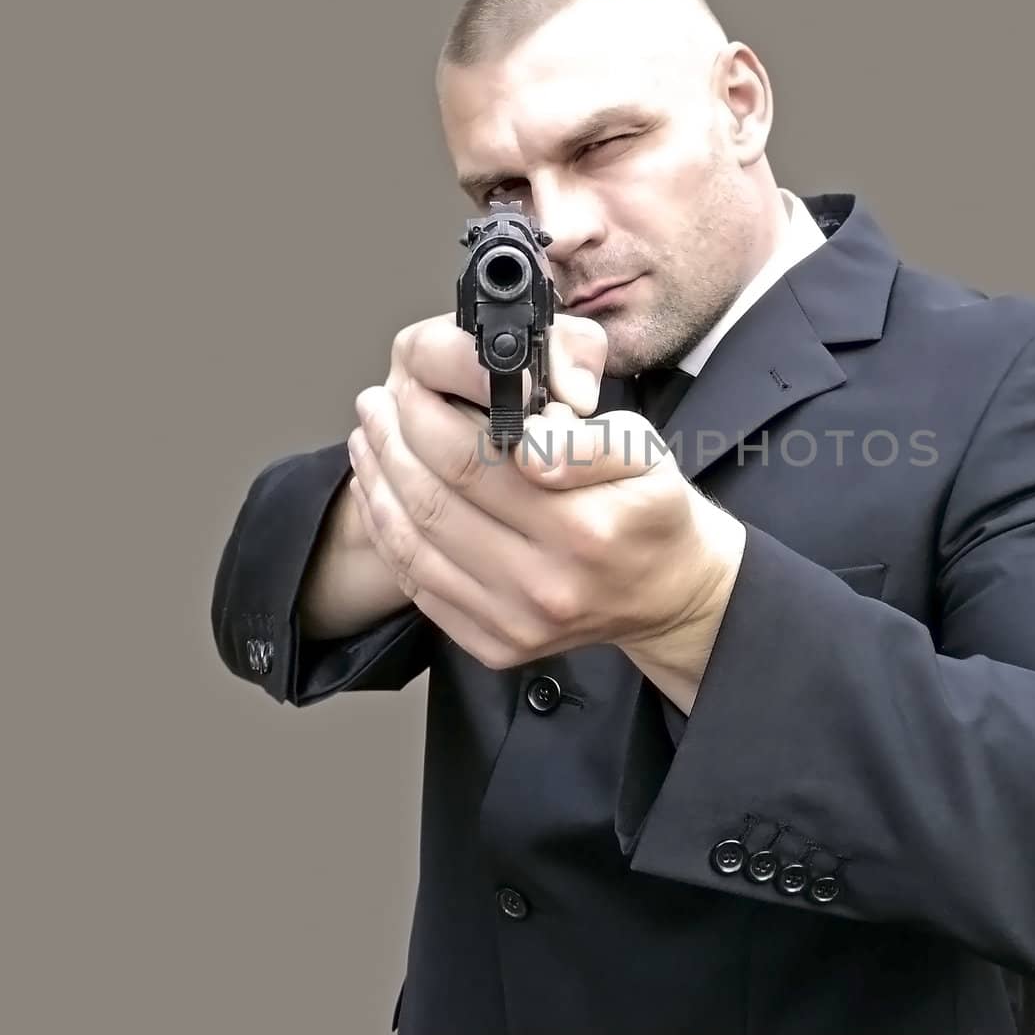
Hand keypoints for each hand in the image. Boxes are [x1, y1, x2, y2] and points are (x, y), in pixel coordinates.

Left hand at [344, 312, 744, 674]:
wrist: (667, 592)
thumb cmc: (649, 509)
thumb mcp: (644, 451)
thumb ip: (583, 442)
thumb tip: (525, 442)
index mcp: (583, 528)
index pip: (474, 462)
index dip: (428, 418)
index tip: (410, 387)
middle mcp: (546, 585)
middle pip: (433, 503)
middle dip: (391, 444)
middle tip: (374, 406)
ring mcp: (516, 623)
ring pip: (415, 548)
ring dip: (378, 487)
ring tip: (367, 440)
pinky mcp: (497, 646)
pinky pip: (420, 588)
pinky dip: (389, 538)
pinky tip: (381, 495)